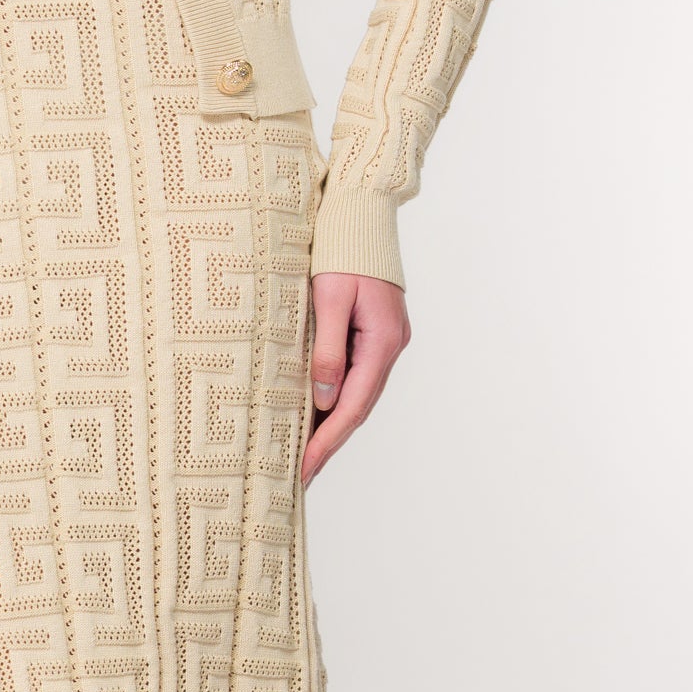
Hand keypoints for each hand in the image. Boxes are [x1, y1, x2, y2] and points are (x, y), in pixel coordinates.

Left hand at [301, 271, 410, 482]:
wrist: (362, 217)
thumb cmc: (342, 251)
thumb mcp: (329, 298)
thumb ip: (327, 348)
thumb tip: (324, 398)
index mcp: (382, 341)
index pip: (353, 406)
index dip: (327, 441)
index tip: (305, 468)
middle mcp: (390, 346)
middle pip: (359, 407)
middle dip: (329, 442)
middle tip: (302, 474)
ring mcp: (386, 341)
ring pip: (360, 394)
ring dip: (334, 424)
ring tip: (306, 453)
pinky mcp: (376, 334)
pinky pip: (357, 375)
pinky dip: (338, 398)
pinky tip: (318, 413)